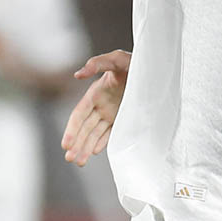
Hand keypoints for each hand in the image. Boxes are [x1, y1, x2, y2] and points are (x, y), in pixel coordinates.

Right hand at [61, 49, 130, 166]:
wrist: (155, 68)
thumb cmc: (135, 61)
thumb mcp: (118, 59)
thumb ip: (98, 63)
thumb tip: (77, 75)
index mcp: (96, 92)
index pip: (79, 114)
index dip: (72, 129)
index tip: (66, 144)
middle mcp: (101, 104)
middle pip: (85, 127)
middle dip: (76, 143)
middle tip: (69, 159)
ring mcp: (111, 112)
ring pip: (95, 133)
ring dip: (85, 147)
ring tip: (78, 162)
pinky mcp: (123, 117)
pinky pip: (110, 133)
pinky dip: (101, 142)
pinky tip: (93, 152)